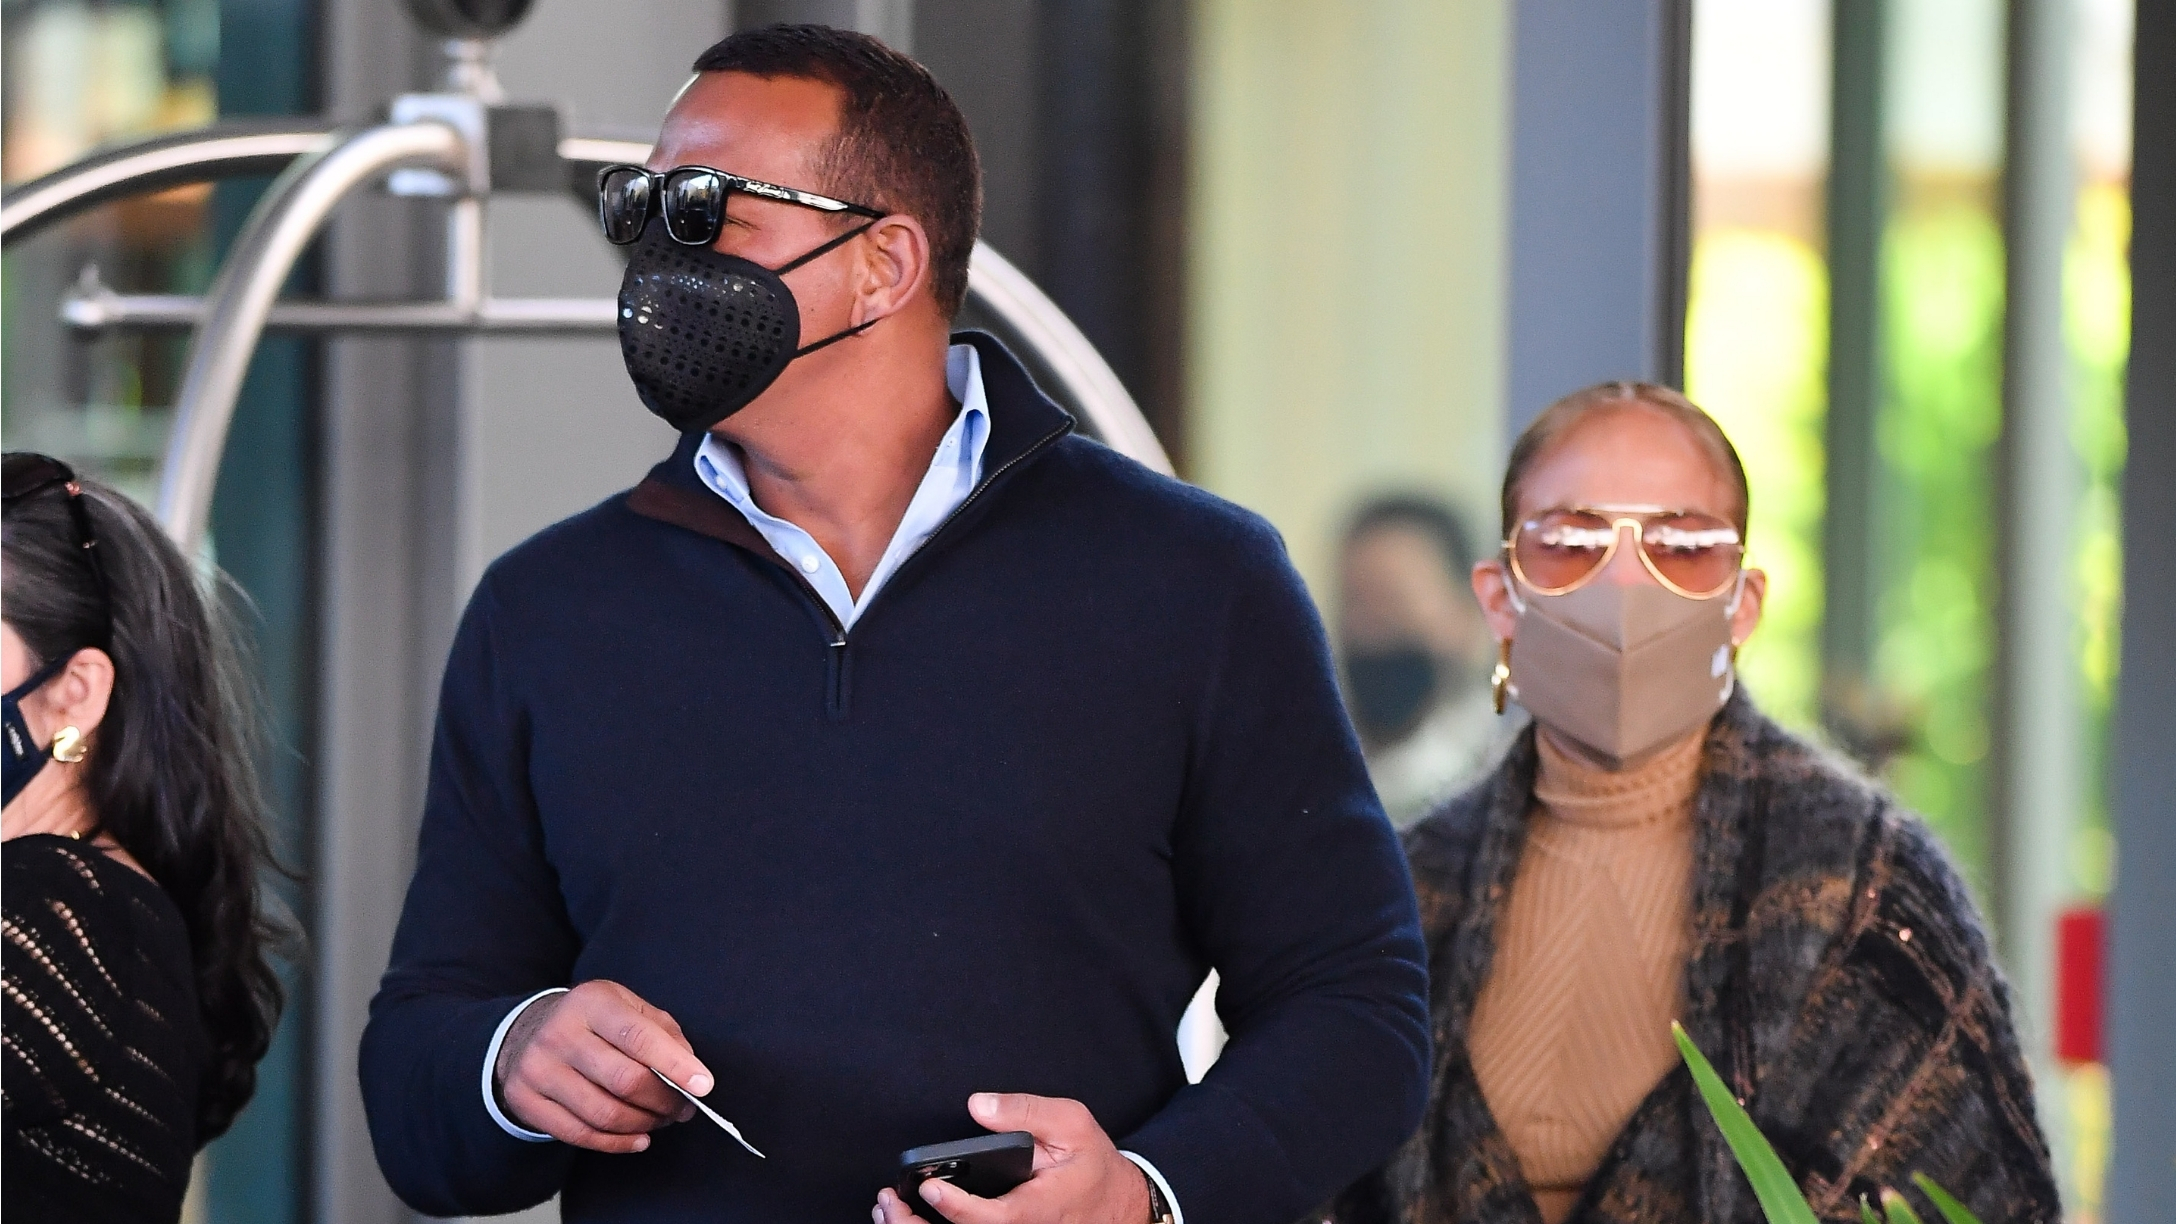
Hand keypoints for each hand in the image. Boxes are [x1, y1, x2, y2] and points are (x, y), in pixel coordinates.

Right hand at [493, 979, 707, 1152]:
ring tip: (661, 1120)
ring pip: (604, 1113)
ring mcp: (539, 1069)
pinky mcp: (527, 1100)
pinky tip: (638, 1138)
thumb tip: (690, 1069)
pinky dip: (617, 1143)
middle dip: (664, 1101)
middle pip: (625, 1081)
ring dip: (644, 1124)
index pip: (639, 1037)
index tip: (703, 1085)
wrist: (526, 1032)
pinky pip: (580, 1134)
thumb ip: (662, 1032)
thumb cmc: (591, 1021)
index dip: (675, 1065)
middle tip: (683, 1108)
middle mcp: (560, 1034)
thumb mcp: (627, 1007)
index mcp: (592, 1003)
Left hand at [872, 1093, 1151, 1223]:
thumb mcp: (1072, 1123)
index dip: (955, 1206)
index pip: (990, 1219)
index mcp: (1038, 1211)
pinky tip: (910, 1218)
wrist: (1120, 1204)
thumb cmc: (1093, 1164)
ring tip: (887, 1208)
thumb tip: (979, 1105)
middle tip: (888, 1201)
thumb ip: (1026, 1111)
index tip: (928, 1186)